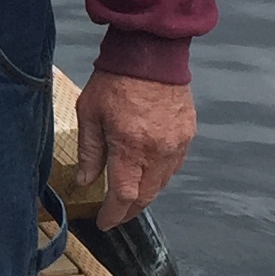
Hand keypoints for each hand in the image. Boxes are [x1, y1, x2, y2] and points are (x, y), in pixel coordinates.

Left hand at [73, 70, 195, 227]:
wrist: (151, 53)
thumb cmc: (114, 80)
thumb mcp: (90, 114)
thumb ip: (90, 152)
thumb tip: (86, 182)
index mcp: (131, 147)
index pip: (124, 196)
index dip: (114, 214)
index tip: (103, 222)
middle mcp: (158, 151)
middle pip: (146, 195)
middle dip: (129, 210)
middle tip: (115, 215)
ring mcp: (177, 144)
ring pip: (162, 183)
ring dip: (145, 194)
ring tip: (129, 198)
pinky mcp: (188, 134)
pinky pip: (174, 166)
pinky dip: (160, 176)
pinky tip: (148, 174)